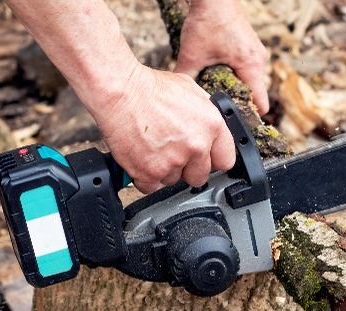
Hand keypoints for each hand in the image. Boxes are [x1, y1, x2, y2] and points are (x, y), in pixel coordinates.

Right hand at [93, 64, 235, 193]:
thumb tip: (211, 131)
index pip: (225, 160)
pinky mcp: (150, 172)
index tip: (204, 160)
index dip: (212, 160)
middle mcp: (196, 146)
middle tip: (172, 153)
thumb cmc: (150, 88)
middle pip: (200, 176)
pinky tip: (140, 159)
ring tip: (152, 148)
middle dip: (187, 169)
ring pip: (174, 181)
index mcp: (212, 126)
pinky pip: (151, 187)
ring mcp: (173, 161)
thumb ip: (206, 116)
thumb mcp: (191, 92)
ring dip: (163, 171)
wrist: (119, 91)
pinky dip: (143, 177)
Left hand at [174, 0, 269, 113]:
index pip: (260, 103)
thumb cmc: (208, 20)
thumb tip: (177, 97)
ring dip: (236, 86)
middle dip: (238, 102)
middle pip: (255, 93)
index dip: (249, 117)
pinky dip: (235, 73)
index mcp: (251, 66)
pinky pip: (247, 67)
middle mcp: (259, 61)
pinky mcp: (250, 46)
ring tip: (218, 89)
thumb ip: (186, 76)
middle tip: (220, 109)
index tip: (235, 123)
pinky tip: (218, 71)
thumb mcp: (192, 53)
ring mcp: (256, 52)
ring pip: (250, 80)